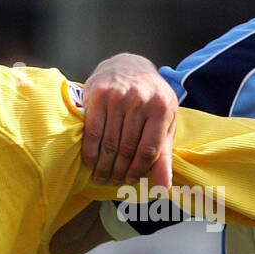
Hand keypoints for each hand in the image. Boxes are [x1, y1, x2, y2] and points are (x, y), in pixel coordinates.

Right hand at [80, 54, 176, 188]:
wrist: (128, 66)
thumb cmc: (150, 100)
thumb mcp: (164, 122)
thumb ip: (163, 154)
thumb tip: (164, 187)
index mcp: (161, 108)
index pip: (149, 150)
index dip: (138, 170)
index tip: (130, 180)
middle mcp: (140, 100)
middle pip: (127, 148)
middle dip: (119, 171)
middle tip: (113, 182)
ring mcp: (117, 96)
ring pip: (109, 143)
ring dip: (104, 166)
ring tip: (101, 177)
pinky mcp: (98, 95)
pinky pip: (92, 131)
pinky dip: (90, 151)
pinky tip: (91, 162)